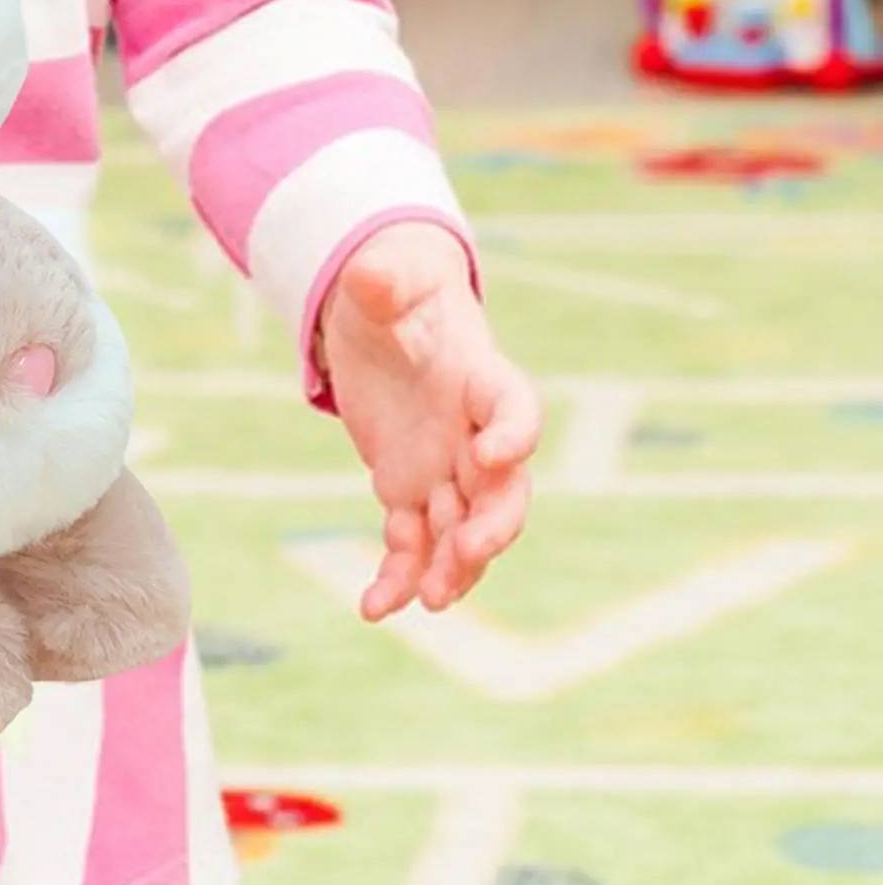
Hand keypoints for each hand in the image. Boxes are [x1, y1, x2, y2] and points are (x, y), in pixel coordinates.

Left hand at [316, 221, 538, 620]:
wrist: (380, 316)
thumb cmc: (393, 289)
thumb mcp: (386, 277)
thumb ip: (385, 281)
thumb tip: (368, 276)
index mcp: (482, 377)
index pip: (515, 409)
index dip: (513, 435)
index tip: (489, 454)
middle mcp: (473, 432)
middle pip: (504, 489)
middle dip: (494, 525)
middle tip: (470, 552)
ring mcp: (444, 467)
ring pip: (463, 529)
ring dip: (454, 567)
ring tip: (432, 600)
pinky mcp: (406, 489)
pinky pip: (411, 542)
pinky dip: (398, 576)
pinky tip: (373, 608)